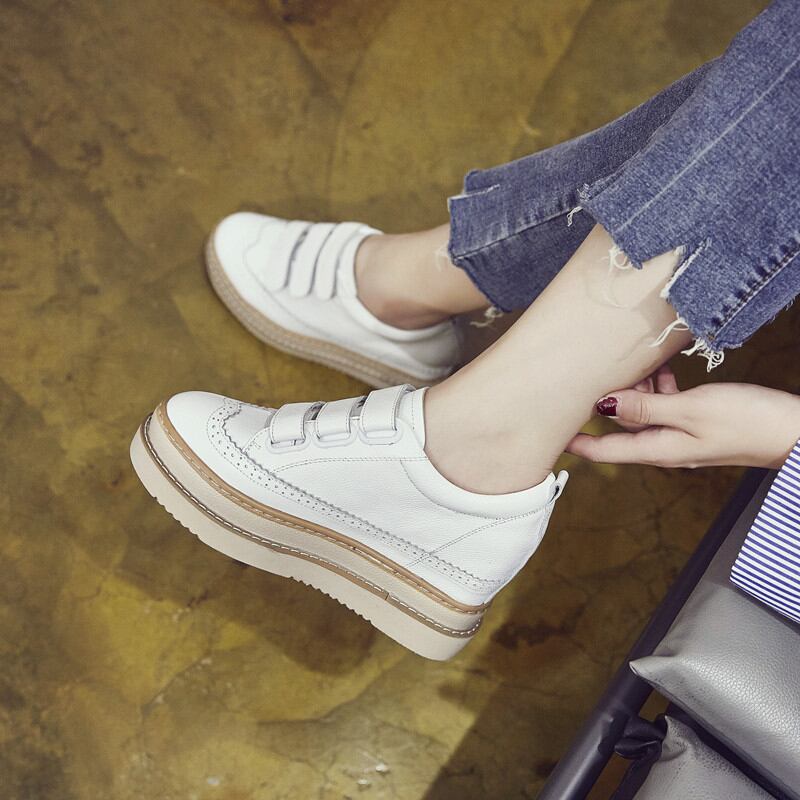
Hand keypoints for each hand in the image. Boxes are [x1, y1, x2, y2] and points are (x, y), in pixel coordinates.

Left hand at [567, 365, 799, 468]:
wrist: (792, 431)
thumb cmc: (746, 421)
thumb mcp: (690, 411)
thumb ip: (646, 407)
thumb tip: (604, 406)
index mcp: (656, 448)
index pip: (603, 450)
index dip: (575, 442)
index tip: (547, 432)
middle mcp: (663, 446)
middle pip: (619, 427)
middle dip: (605, 402)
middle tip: (595, 373)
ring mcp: (680, 435)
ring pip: (642, 412)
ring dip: (635, 390)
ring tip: (637, 366)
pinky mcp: (696, 423)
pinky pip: (665, 406)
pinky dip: (659, 389)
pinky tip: (662, 372)